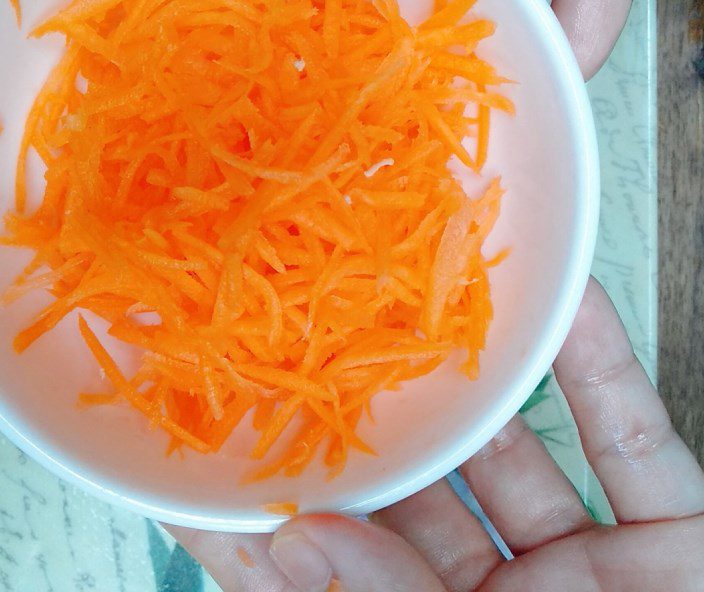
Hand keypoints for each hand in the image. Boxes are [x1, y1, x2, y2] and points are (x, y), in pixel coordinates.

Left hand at [165, 278, 703, 590]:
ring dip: (478, 375)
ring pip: (518, 447)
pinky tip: (564, 299)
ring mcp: (585, 565)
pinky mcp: (671, 535)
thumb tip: (293, 547)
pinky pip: (628, 434)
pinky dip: (599, 365)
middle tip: (313, 334)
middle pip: (423, 490)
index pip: (328, 569)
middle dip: (375, 416)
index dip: (266, 514)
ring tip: (419, 297)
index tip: (205, 448)